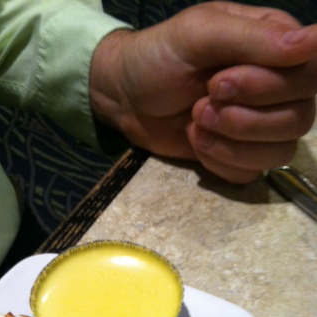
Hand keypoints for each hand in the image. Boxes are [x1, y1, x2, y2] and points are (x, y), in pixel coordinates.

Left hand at [90, 1, 316, 182]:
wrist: (127, 98)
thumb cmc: (160, 56)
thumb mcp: (200, 33)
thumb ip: (253, 37)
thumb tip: (312, 42)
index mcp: (277, 47)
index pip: (311, 74)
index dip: (270, 86)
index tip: (221, 81)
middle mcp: (280, 88)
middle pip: (300, 117)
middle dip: (243, 117)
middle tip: (202, 101)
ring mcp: (262, 127)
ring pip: (280, 151)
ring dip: (232, 141)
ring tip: (196, 121)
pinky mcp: (240, 158)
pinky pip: (250, 173)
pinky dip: (219, 162)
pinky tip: (196, 141)